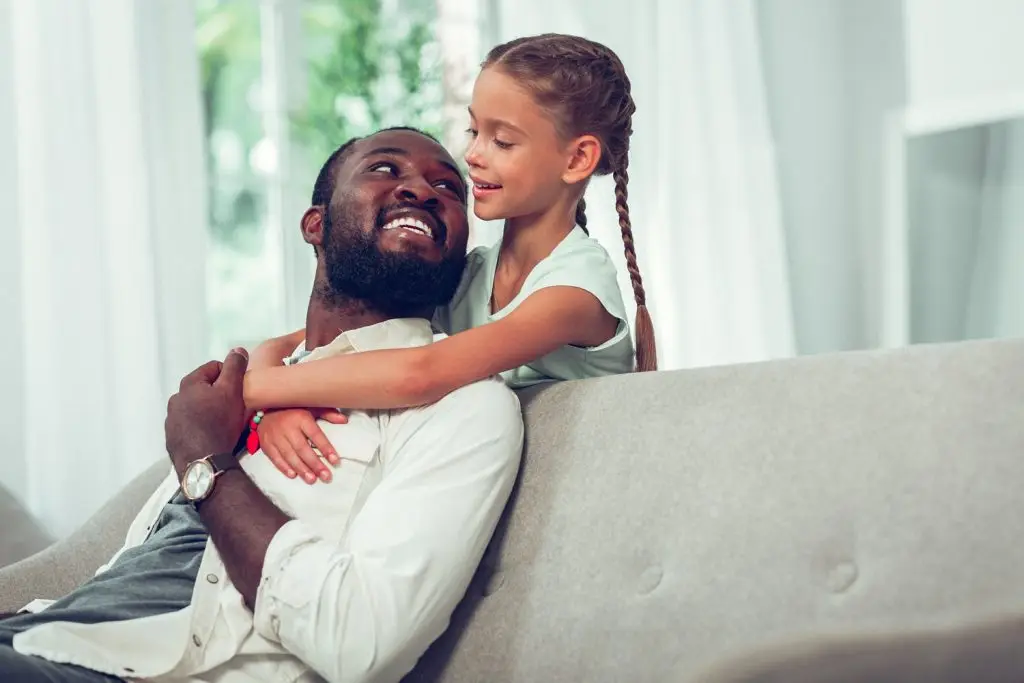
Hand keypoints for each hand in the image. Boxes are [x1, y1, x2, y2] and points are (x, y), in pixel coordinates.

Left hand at [166, 348, 249, 476]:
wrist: (203, 461)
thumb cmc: (219, 422)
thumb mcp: (232, 390)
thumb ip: (235, 367)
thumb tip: (237, 350)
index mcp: (190, 383)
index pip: (214, 367)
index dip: (230, 375)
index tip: (239, 389)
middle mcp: (176, 398)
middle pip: (203, 388)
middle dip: (218, 393)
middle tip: (233, 406)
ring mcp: (172, 419)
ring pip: (195, 407)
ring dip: (207, 410)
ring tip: (221, 423)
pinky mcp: (172, 438)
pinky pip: (189, 425)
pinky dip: (199, 426)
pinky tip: (210, 436)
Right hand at [259, 408, 347, 483]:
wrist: (266, 407)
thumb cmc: (294, 409)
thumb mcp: (312, 407)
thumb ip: (328, 414)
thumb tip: (344, 421)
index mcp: (301, 418)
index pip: (315, 435)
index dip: (326, 448)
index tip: (335, 461)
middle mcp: (287, 427)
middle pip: (302, 448)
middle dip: (315, 464)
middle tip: (326, 477)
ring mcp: (275, 436)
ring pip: (289, 455)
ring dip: (301, 469)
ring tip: (312, 480)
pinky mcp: (266, 443)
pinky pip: (274, 457)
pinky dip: (283, 467)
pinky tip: (293, 475)